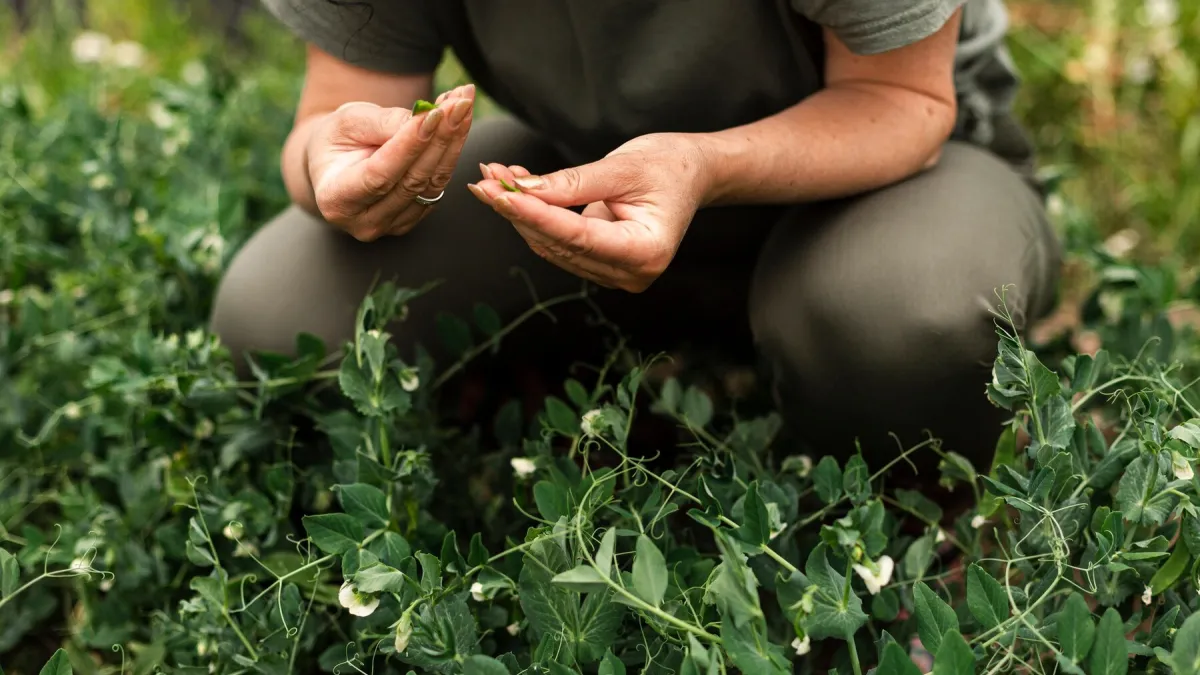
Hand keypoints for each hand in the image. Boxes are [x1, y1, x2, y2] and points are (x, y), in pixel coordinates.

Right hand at [306, 85, 475, 240]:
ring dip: (453, 141)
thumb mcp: (348, 122)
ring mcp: (392, 225)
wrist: (337, 162)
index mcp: (337, 200)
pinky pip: (439, 185)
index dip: (410, 145)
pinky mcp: (413, 218)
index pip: (380, 175)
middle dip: (440, 137)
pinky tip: (458, 122)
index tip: (434, 113)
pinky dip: (452, 151)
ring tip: (463, 104)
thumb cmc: (337, 139)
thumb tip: (426, 119)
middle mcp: (365, 222)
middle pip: (412, 180)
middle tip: (459, 102)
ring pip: (432, 184)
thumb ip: (384, 123)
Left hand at [467, 133, 710, 291]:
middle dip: (519, 210)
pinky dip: (534, 215)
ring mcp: (614, 273)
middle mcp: (630, 273)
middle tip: (485, 178)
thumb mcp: (623, 167)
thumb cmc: (668, 166)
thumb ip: (573, 183)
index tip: (500, 194)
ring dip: (519, 212)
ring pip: (551, 246)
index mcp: (645, 252)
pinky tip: (514, 187)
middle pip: (559, 245)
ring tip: (495, 176)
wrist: (691, 174)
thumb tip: (522, 189)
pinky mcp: (600, 265)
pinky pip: (557, 242)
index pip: (578, 237)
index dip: (536, 215)